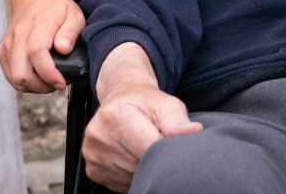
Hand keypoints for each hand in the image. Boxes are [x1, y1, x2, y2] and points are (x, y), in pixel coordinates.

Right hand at [0, 0, 82, 93]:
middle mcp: (19, 34)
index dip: (49, 73)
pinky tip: (37, 76)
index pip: (36, 52)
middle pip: (21, 72)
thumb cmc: (58, 9)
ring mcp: (7, 43)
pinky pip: (10, 76)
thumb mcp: (74, 15)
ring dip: (33, 86)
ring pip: (15, 78)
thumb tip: (63, 49)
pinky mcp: (2, 51)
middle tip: (57, 83)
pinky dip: (24, 83)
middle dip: (41, 86)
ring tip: (48, 79)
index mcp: (39, 23)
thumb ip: (71, 31)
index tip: (62, 81)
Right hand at [84, 44, 201, 191]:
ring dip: (143, 169)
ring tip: (144, 149)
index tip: (170, 144)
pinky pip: (121, 185)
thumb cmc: (145, 103)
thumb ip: (178, 119)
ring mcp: (93, 155)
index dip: (165, 150)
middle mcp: (99, 135)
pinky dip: (132, 176)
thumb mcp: (164, 103)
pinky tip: (133, 158)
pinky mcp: (93, 170)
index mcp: (116, 115)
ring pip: (132, 178)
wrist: (120, 100)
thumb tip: (193, 132)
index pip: (149, 148)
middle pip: (140, 165)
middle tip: (157, 144)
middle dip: (154, 159)